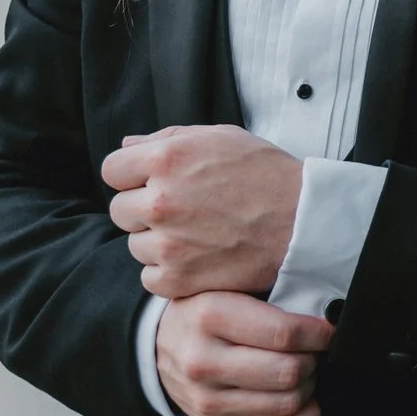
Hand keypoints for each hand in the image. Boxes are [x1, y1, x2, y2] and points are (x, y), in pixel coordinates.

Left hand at [103, 125, 302, 298]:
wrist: (304, 221)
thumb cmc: (268, 176)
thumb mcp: (223, 137)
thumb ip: (169, 137)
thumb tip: (129, 145)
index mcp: (167, 159)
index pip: (112, 170)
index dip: (132, 175)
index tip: (153, 182)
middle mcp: (160, 200)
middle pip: (119, 210)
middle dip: (144, 209)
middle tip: (184, 210)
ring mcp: (167, 242)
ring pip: (135, 245)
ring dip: (159, 242)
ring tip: (198, 234)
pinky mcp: (177, 278)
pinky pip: (149, 277)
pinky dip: (170, 272)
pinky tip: (198, 257)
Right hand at [158, 290, 332, 415]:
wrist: (157, 345)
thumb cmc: (204, 310)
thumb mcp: (226, 285)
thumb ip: (268, 293)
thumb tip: (325, 307)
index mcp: (211, 316)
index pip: (283, 333)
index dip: (318, 333)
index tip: (328, 329)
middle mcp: (205, 361)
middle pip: (288, 371)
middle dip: (315, 359)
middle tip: (315, 349)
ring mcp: (208, 399)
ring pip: (288, 402)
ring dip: (309, 385)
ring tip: (305, 368)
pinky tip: (307, 401)